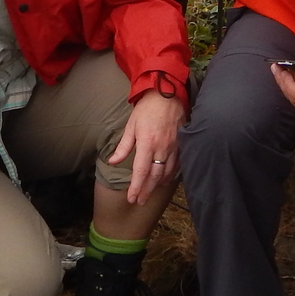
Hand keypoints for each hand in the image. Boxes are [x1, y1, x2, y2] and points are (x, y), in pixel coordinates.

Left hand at [110, 88, 183, 204]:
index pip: (141, 172)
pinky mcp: (181, 143)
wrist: (168, 93)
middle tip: (140, 202)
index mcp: (147, 143)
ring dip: (158, 185)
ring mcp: (174, 146)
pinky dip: (171, 174)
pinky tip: (165, 179)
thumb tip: (112, 162)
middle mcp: (162, 148)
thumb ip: (124, 146)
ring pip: (167, 172)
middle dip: (147, 191)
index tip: (132, 198)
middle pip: (154, 176)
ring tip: (151, 193)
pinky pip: (177, 163)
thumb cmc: (147, 108)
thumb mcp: (131, 125)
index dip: (137, 187)